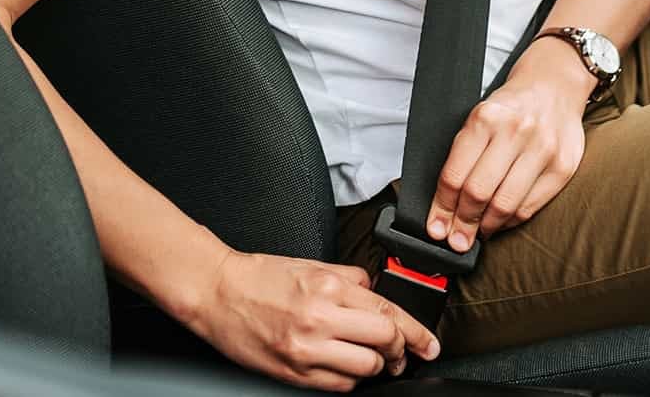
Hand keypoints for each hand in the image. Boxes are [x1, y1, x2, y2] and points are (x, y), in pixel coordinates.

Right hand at [189, 249, 439, 389]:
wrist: (219, 293)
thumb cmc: (263, 276)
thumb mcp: (313, 264)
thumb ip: (350, 279)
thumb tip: (377, 294)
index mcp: (329, 287)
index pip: (388, 313)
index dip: (416, 332)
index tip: (429, 343)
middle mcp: (320, 319)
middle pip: (383, 342)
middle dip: (401, 350)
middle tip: (403, 351)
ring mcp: (306, 350)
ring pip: (365, 369)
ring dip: (376, 366)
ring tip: (375, 359)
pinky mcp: (294, 373)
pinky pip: (338, 385)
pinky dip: (351, 378)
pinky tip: (348, 366)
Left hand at [426, 38, 591, 251]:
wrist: (554, 84)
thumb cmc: (511, 106)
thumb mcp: (480, 117)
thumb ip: (463, 156)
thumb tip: (445, 206)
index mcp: (486, 118)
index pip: (455, 174)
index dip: (442, 208)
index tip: (436, 228)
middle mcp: (515, 132)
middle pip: (478, 193)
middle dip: (462, 223)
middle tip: (456, 239)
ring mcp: (542, 150)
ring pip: (504, 206)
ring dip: (486, 227)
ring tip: (477, 232)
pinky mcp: (562, 167)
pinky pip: (529, 207)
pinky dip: (510, 222)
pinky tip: (500, 221)